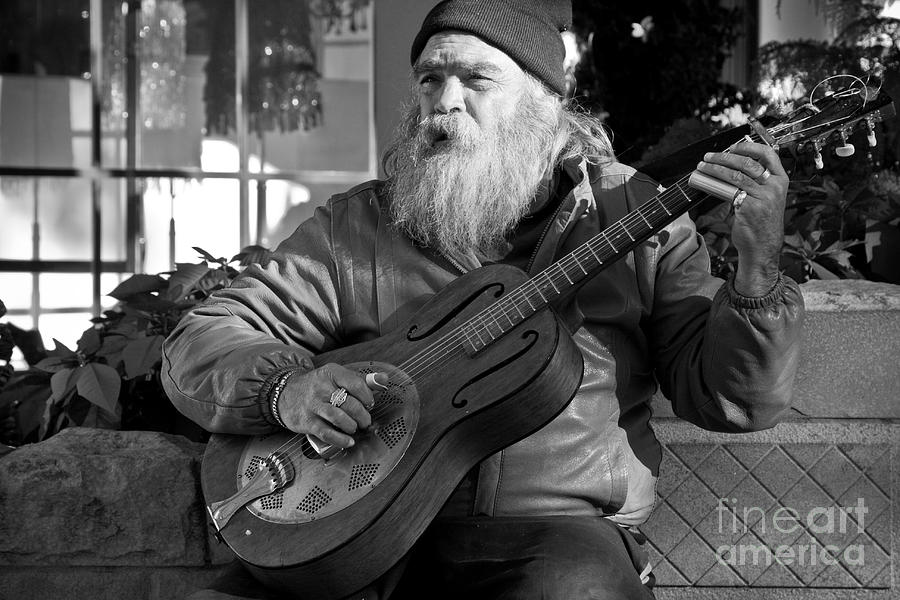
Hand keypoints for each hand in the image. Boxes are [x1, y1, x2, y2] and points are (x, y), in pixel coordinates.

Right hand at [277, 363, 387, 447]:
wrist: (285, 394)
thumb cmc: (318, 386)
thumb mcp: (337, 377)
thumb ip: (361, 379)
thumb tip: (384, 379)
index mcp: (332, 373)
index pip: (356, 384)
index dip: (368, 397)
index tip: (369, 404)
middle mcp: (321, 387)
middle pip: (350, 404)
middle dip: (362, 416)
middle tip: (365, 421)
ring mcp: (313, 405)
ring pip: (339, 418)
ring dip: (352, 426)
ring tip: (354, 427)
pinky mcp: (307, 421)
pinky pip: (326, 433)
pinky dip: (340, 439)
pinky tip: (348, 441)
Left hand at [696, 141, 788, 295]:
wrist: (762, 247)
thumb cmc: (761, 224)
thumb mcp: (765, 198)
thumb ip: (754, 182)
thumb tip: (729, 168)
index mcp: (781, 181)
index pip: (769, 154)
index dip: (749, 146)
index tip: (733, 146)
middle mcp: (775, 187)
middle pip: (747, 162)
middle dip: (724, 156)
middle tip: (709, 156)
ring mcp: (764, 196)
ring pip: (736, 174)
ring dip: (715, 167)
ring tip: (703, 166)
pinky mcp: (750, 206)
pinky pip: (729, 190)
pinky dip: (715, 183)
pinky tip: (706, 182)